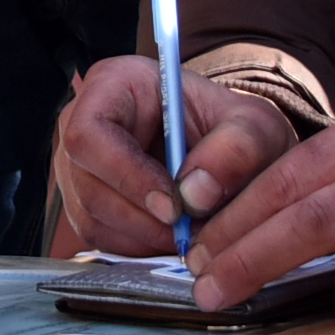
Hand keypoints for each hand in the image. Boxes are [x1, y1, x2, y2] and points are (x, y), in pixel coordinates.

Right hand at [48, 53, 299, 258]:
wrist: (233, 155)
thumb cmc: (235, 131)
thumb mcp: (255, 128)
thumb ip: (236, 149)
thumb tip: (195, 193)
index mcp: (114, 85)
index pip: (90, 134)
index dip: (126, 175)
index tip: (172, 206)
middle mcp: (84, 124)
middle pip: (89, 186)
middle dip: (143, 219)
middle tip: (191, 230)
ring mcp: (79, 168)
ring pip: (92, 219)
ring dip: (145, 237)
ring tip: (191, 230)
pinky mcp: (85, 205)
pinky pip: (100, 240)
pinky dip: (139, 248)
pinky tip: (173, 235)